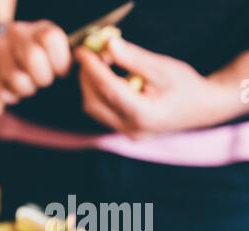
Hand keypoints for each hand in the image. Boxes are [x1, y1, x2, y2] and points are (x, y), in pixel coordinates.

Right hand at [0, 21, 71, 103]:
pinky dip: (9, 96)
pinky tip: (12, 89)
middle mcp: (18, 33)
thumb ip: (73, 60)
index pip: (51, 39)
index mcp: (41, 30)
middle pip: (33, 57)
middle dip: (42, 78)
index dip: (58, 62)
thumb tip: (94, 61)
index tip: (60, 72)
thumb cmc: (39, 60)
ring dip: (25, 90)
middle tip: (41, 82)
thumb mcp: (56, 55)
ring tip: (27, 85)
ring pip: (16, 79)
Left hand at [76, 38, 236, 137]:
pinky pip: (104, 112)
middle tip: (91, 54)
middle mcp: (133, 130)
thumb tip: (108, 45)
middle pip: (95, 103)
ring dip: (92, 85)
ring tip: (102, 63)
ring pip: (96, 110)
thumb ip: (134, 58)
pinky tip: (109, 77)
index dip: (92, 68)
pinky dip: (101, 93)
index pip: (109, 90)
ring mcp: (129, 134)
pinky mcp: (127, 131)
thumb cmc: (186, 86)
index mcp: (144, 115)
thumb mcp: (162, 67)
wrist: (201, 109)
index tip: (82, 51)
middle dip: (88, 77)